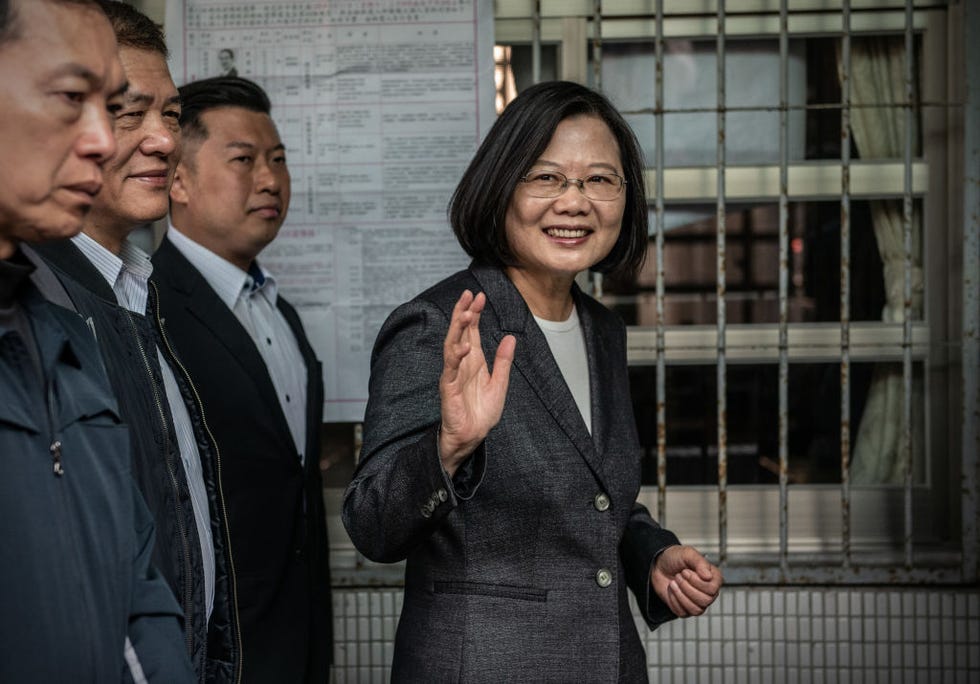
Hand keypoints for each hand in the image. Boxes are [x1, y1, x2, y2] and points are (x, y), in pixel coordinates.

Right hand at [438, 290, 515, 475]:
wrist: (472, 437)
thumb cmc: (481, 413)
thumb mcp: (499, 384)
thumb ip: (503, 361)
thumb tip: (511, 337)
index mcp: (474, 361)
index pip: (471, 331)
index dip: (474, 313)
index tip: (479, 296)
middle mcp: (462, 363)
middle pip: (459, 332)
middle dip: (463, 313)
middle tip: (469, 295)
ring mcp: (453, 374)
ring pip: (452, 345)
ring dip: (457, 329)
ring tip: (466, 313)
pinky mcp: (449, 388)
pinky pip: (451, 369)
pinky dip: (456, 356)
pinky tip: (464, 346)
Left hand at [651, 545, 721, 616]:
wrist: (658, 566)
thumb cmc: (675, 558)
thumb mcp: (687, 553)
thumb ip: (700, 562)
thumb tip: (708, 576)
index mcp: (713, 578)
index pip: (712, 589)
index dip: (696, 581)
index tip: (685, 571)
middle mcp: (709, 592)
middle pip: (705, 601)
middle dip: (686, 587)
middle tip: (678, 576)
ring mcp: (698, 602)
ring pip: (696, 610)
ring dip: (680, 594)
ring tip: (674, 582)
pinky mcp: (686, 609)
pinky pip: (683, 612)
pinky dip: (674, 600)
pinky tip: (672, 590)